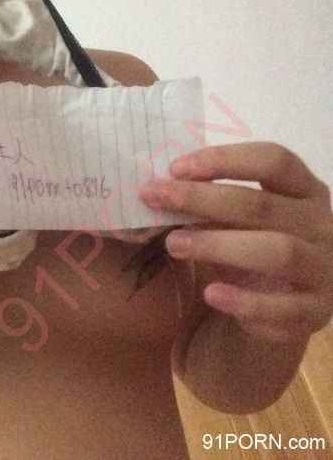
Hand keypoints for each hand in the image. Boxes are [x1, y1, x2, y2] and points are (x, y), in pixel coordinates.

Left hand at [139, 142, 332, 342]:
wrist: (275, 311)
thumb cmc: (246, 251)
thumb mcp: (231, 221)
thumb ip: (206, 202)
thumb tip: (156, 190)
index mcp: (304, 191)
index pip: (274, 161)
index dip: (225, 160)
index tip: (175, 168)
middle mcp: (322, 225)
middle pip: (263, 205)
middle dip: (203, 199)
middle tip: (156, 198)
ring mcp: (325, 270)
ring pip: (278, 251)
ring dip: (220, 245)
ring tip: (174, 244)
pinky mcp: (316, 312)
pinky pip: (285, 308)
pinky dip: (246, 301)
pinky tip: (211, 294)